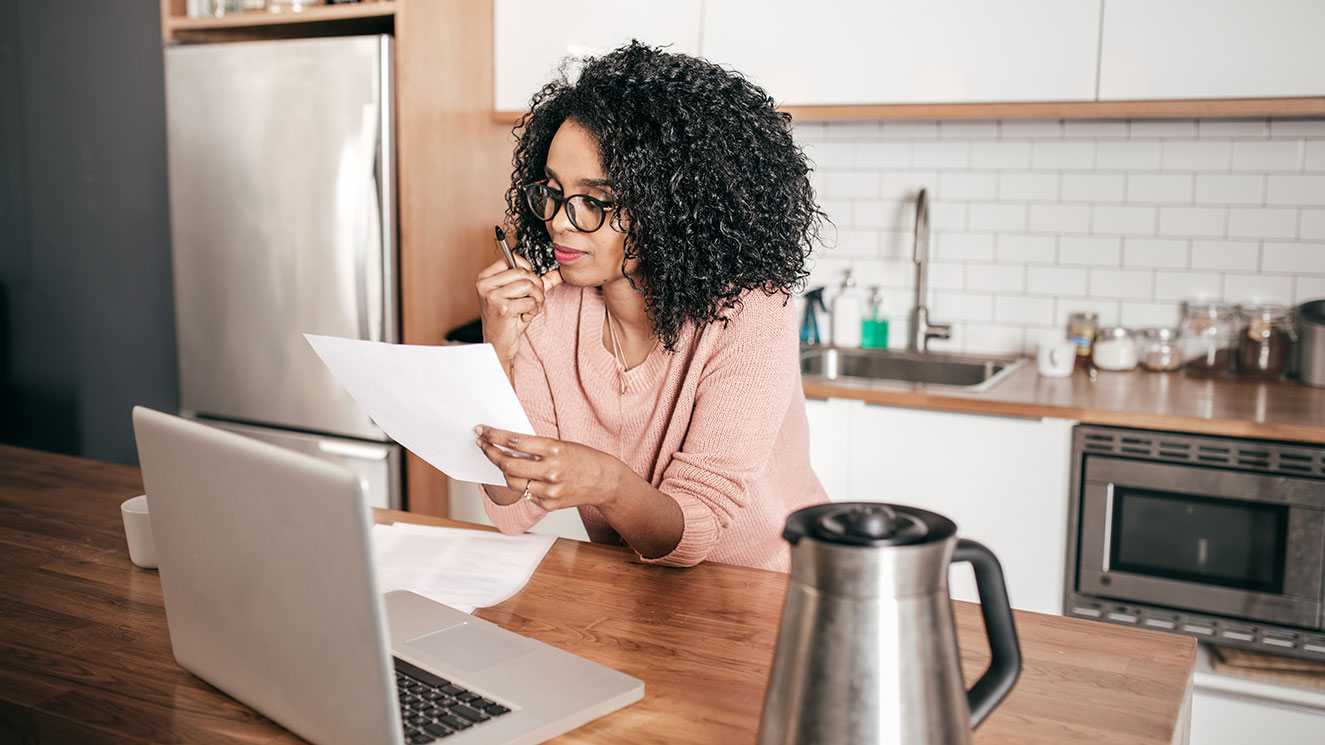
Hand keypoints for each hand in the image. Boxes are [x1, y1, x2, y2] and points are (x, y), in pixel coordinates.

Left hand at [474, 426, 623, 510]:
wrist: (605, 481)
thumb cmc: (583, 459)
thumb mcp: (561, 445)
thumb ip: (536, 447)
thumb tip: (506, 444)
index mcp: (554, 450)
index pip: (514, 441)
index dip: (494, 435)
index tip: (482, 430)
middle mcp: (550, 471)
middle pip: (507, 464)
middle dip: (490, 452)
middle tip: (482, 445)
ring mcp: (549, 490)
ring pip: (511, 481)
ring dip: (502, 470)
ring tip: (499, 460)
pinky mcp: (548, 504)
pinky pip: (524, 494)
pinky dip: (520, 483)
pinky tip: (521, 476)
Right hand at [475, 254, 562, 377]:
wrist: (498, 344)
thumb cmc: (507, 320)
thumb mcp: (518, 297)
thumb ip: (535, 282)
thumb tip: (559, 273)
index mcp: (484, 278)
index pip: (511, 259)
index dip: (527, 271)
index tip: (527, 285)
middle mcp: (485, 285)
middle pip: (523, 272)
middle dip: (536, 286)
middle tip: (535, 299)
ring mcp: (492, 297)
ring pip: (528, 285)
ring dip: (537, 299)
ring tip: (531, 308)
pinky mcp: (503, 309)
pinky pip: (530, 302)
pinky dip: (533, 310)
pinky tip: (525, 317)